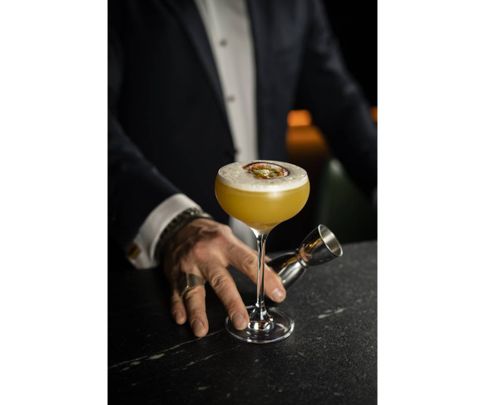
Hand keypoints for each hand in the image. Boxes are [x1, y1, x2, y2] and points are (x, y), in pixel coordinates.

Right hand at [162, 218, 285, 336]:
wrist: (177, 227)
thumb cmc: (208, 234)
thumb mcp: (229, 236)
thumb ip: (248, 255)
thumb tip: (272, 271)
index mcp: (224, 243)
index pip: (249, 261)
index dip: (265, 278)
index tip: (277, 294)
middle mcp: (206, 254)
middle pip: (221, 280)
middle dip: (232, 302)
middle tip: (241, 321)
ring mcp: (188, 266)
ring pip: (193, 290)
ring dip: (197, 311)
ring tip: (201, 330)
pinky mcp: (173, 275)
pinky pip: (175, 293)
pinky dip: (177, 307)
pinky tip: (181, 319)